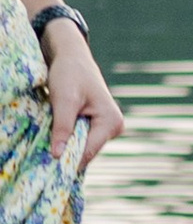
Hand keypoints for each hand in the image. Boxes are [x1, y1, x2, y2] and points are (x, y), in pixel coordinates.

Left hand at [40, 25, 123, 168]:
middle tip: (45, 145)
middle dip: (66, 150)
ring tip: (52, 131)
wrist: (72, 58)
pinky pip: (82, 140)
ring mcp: (108, 128)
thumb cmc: (69, 74)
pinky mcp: (99, 127)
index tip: (47, 165)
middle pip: (86, 151)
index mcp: (111, 122)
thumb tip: (57, 156)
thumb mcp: (64, 99)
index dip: (67, 159)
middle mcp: (115, 127)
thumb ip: (63, 127)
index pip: (88, 151)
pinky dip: (68, 138)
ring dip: (66, 143)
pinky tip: (58, 129)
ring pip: (83, 147)